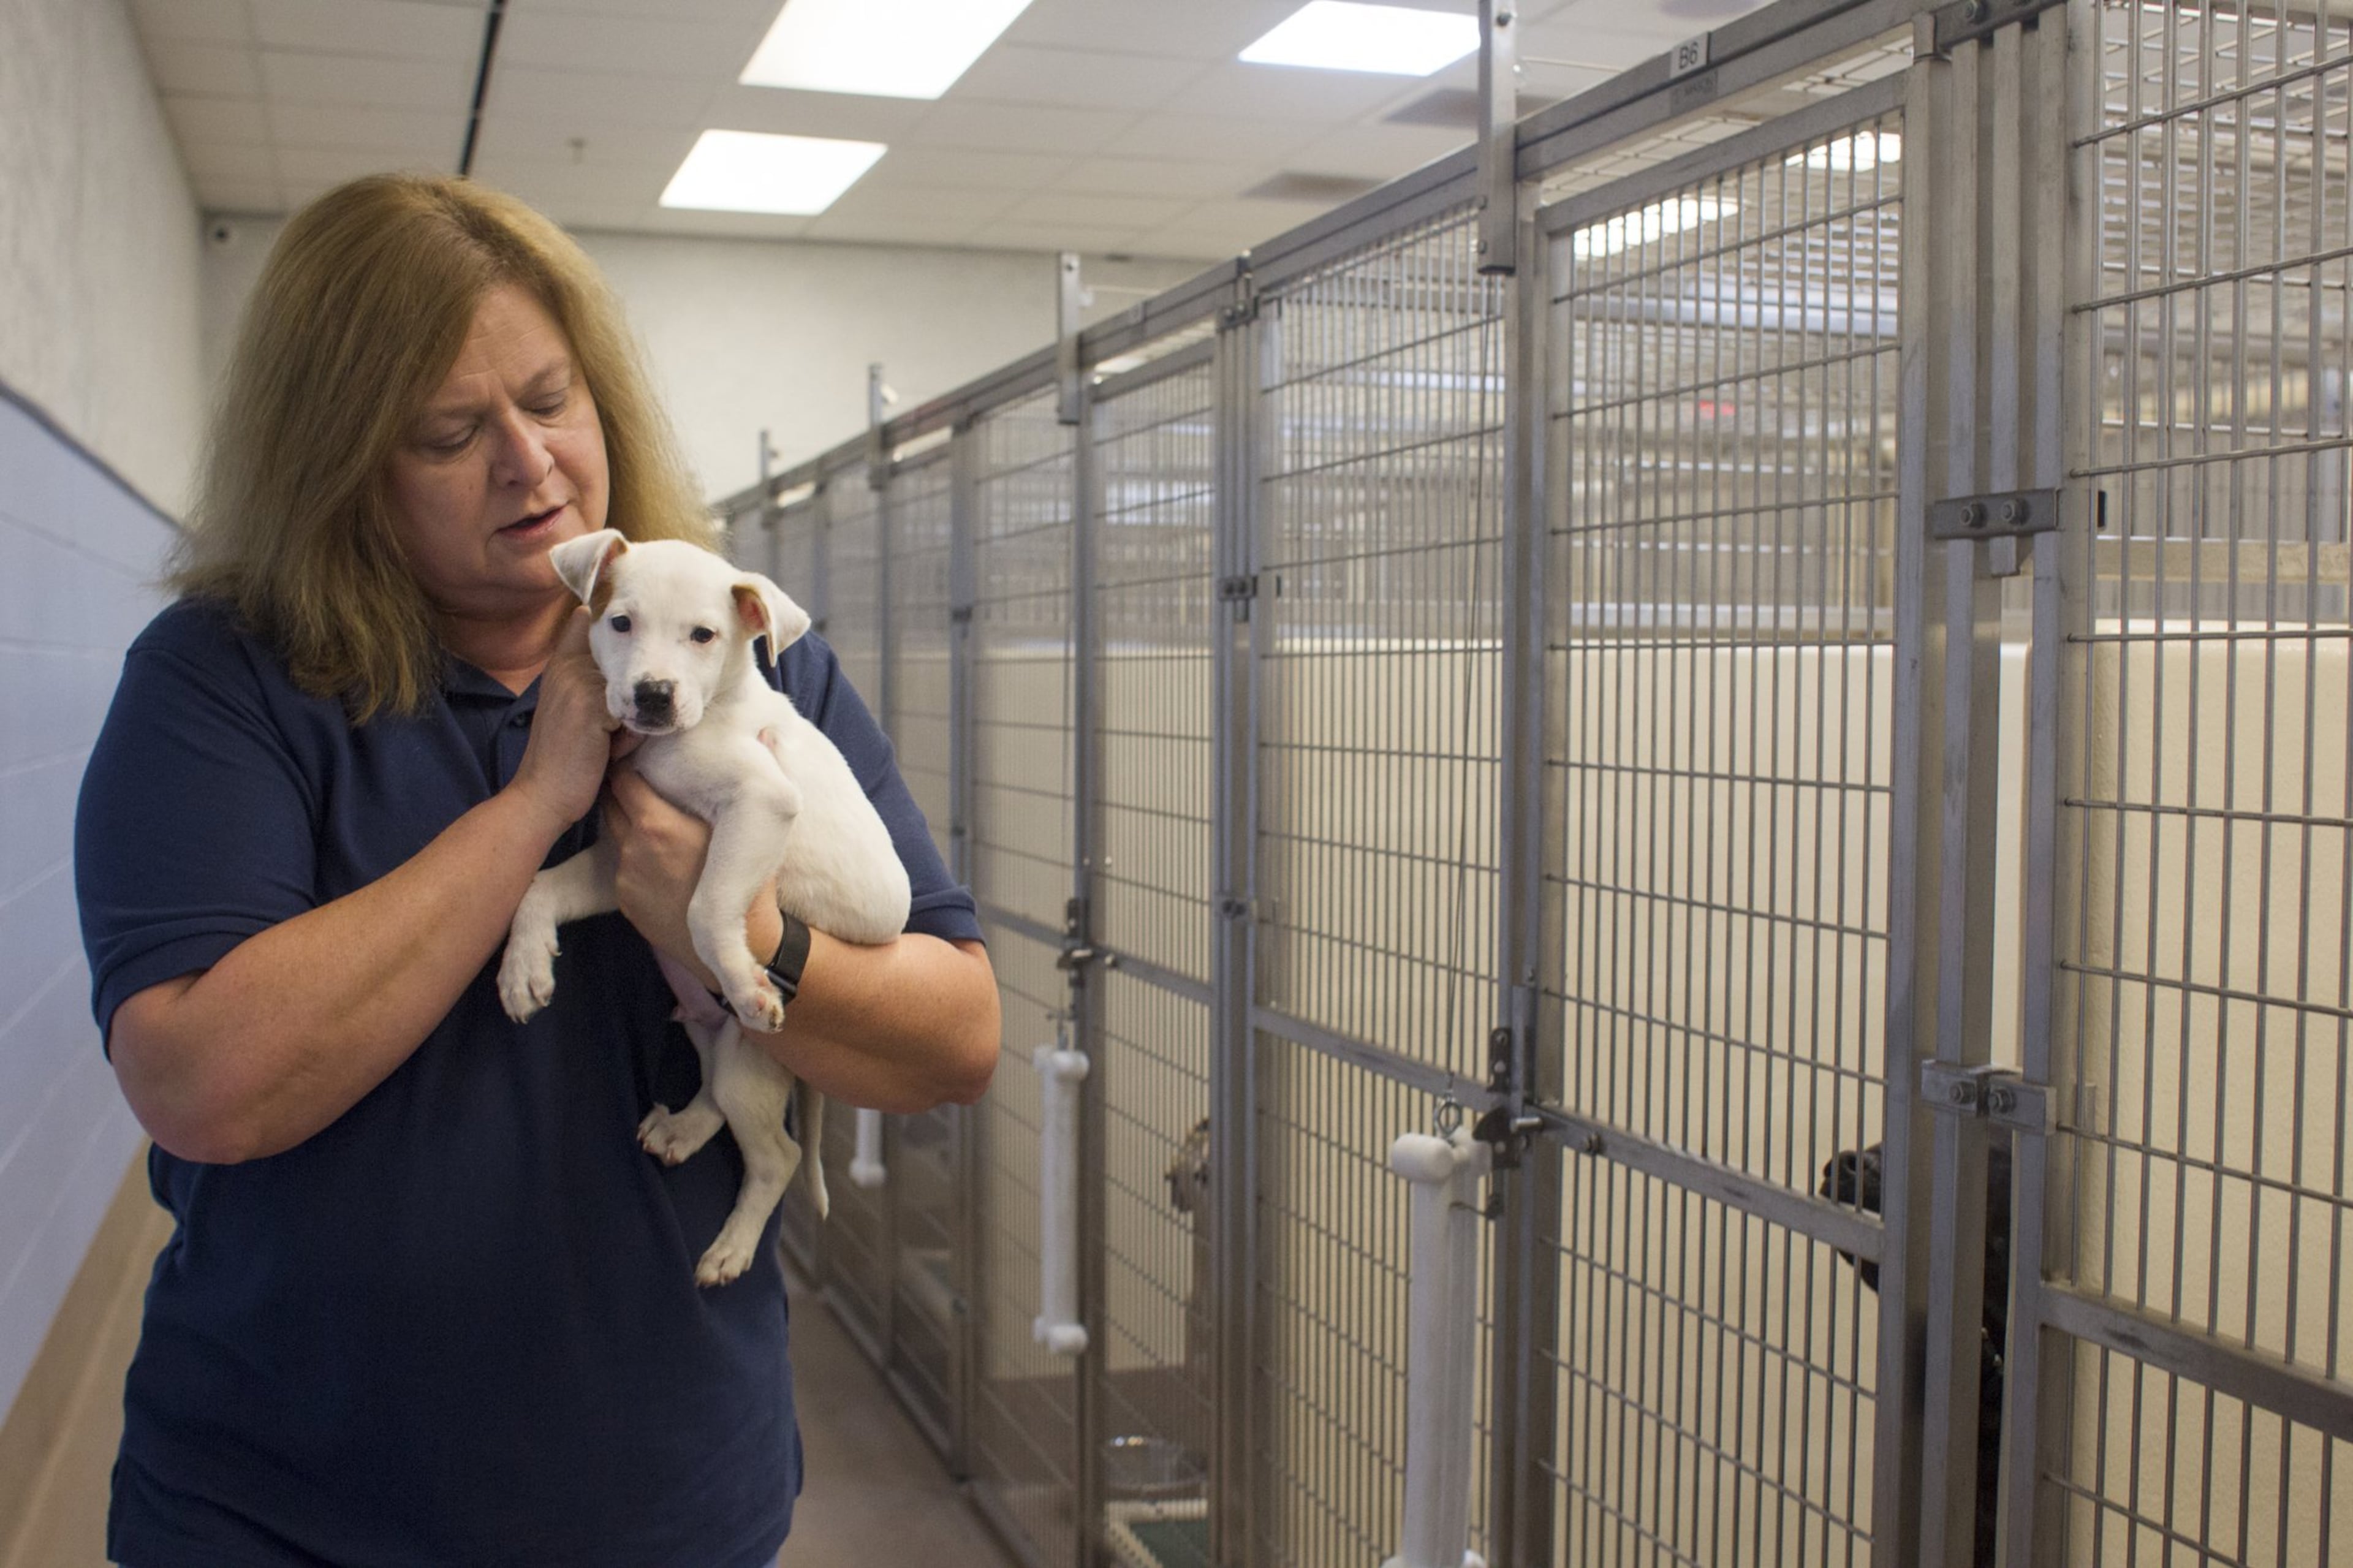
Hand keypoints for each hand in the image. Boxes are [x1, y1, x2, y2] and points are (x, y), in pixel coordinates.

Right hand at [507, 607, 625, 835]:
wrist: (542, 795)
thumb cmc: (565, 758)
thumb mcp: (573, 710)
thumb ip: (591, 682)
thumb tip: (629, 666)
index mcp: (559, 664)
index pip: (584, 622)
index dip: (608, 626)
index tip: (618, 625)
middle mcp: (567, 667)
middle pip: (627, 669)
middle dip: (626, 703)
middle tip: (604, 732)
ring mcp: (579, 684)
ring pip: (633, 696)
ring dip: (629, 725)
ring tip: (605, 744)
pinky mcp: (592, 707)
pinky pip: (635, 717)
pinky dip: (628, 740)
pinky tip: (606, 753)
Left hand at [604, 769, 783, 990]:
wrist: (742, 942)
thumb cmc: (752, 880)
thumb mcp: (756, 825)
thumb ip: (760, 777)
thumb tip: (768, 731)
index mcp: (662, 825)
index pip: (624, 778)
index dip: (630, 764)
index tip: (642, 757)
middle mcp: (636, 848)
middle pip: (611, 801)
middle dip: (623, 788)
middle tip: (643, 779)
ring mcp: (626, 875)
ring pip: (613, 831)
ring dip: (626, 819)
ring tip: (652, 815)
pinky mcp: (624, 900)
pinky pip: (620, 864)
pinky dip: (633, 854)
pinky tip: (659, 857)